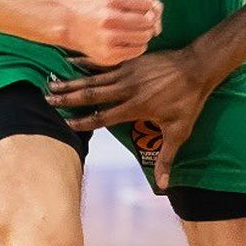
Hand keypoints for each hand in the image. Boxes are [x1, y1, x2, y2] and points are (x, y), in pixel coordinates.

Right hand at [47, 49, 206, 188]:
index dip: (83, 121)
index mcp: (136, 107)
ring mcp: (128, 72)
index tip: (65, 124)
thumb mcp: (179, 132)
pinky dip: (87, 62)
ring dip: (73, 81)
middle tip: (48, 99)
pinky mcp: (131, 60)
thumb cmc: (188, 102)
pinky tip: (71, 61)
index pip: (103, 117)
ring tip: (53, 82)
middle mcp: (127, 89)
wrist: (197, 66)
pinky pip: (104, 62)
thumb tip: (163, 185)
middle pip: (92, 94)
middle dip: (69, 98)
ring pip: (94, 77)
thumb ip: (166, 158)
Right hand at [64, 0, 161, 66]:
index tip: (143, 10)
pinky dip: (139, 46)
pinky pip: (138, 50)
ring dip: (144, 34)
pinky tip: (129, 42)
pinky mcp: (108, 54)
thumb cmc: (102, 8)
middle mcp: (108, 19)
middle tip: (142, 23)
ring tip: (135, 32)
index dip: (149, 7)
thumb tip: (157, 13)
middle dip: (148, 22)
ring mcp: (108, 38)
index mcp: (111, 0)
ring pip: (144, 37)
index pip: (147, 3)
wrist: (74, 24)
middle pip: (147, 21)